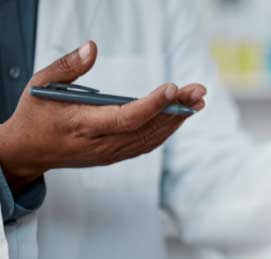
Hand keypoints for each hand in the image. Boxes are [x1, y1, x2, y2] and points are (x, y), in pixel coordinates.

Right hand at [0, 41, 206, 192]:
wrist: (28, 151)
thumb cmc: (35, 113)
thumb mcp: (41, 84)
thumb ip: (67, 66)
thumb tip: (92, 47)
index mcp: (82, 125)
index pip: (125, 118)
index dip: (152, 105)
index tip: (173, 88)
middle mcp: (100, 144)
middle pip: (146, 128)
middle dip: (176, 109)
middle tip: (198, 91)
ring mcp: (109, 153)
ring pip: (151, 138)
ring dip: (177, 119)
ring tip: (198, 100)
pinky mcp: (115, 156)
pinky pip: (146, 144)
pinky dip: (166, 130)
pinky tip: (181, 115)